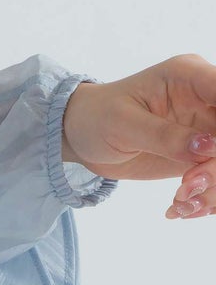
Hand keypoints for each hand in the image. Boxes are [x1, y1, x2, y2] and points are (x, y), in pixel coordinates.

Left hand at [62, 55, 215, 193]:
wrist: (82, 137)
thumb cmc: (96, 117)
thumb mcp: (124, 124)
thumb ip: (166, 136)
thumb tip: (209, 147)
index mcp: (190, 76)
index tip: (210, 153)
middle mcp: (205, 100)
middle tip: (188, 186)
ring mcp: (206, 130)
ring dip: (212, 189)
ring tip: (180, 202)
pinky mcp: (200, 157)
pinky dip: (205, 199)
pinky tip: (180, 208)